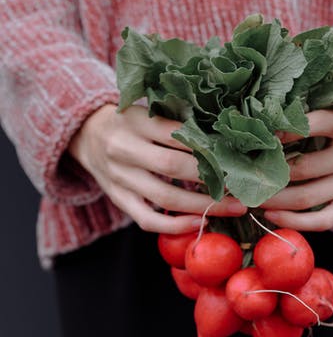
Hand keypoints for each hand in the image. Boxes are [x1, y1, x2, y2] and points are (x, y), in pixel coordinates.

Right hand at [67, 104, 245, 233]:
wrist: (86, 134)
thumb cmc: (130, 122)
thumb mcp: (147, 110)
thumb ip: (177, 120)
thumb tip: (225, 136)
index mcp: (135, 121)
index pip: (177, 134)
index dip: (208, 147)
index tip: (237, 156)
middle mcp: (124, 149)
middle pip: (173, 166)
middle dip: (211, 178)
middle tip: (242, 185)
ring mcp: (119, 177)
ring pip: (165, 197)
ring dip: (202, 205)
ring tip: (232, 208)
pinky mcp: (118, 199)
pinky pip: (148, 220)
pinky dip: (176, 225)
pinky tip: (200, 223)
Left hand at [261, 110, 332, 230]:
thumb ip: (307, 115)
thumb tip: (259, 124)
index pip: (316, 124)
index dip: (285, 131)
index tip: (261, 137)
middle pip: (304, 168)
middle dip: (269, 174)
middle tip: (244, 176)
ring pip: (308, 197)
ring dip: (274, 201)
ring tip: (252, 198)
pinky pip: (321, 220)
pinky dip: (293, 222)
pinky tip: (272, 217)